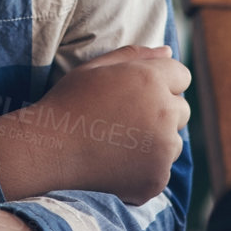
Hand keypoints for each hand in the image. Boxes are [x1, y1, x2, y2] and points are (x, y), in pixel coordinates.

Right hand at [0, 44, 190, 204]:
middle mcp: (164, 113)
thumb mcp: (96, 68)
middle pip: (182, 110)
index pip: (181, 76)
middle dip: (162, 112)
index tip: (135, 94)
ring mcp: (163, 150)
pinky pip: (161, 170)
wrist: (48, 150)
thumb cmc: (68, 103)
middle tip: (124, 120)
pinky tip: (115, 164)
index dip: (159, 83)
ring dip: (156, 142)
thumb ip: (135, 55)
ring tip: (118, 143)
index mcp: (151, 79)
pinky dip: (144, 169)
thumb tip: (169, 51)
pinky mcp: (156, 179)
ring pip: (174, 142)